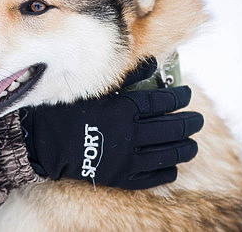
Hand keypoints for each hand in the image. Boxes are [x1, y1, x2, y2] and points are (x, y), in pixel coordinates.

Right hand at [19, 59, 202, 189]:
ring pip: (168, 154)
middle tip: (197, 120)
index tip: (186, 94)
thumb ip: (126, 77)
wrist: (44, 143)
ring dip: (185, 148)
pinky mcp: (121, 177)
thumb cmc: (67, 111)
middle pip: (172, 127)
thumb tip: (152, 64)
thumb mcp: (94, 88)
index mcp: (125, 109)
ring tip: (193, 144)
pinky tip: (173, 167)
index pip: (163, 101)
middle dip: (190, 123)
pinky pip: (152, 176)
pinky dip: (167, 171)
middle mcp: (131, 133)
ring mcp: (128, 157)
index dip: (179, 97)